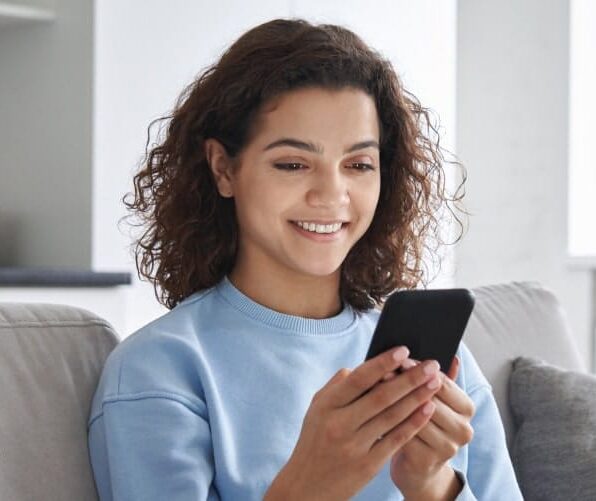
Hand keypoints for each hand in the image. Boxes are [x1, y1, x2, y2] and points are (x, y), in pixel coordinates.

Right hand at [264, 347, 442, 500]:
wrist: (306, 486)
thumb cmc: (315, 440)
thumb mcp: (317, 408)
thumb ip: (338, 385)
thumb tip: (364, 366)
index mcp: (326, 405)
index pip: (358, 379)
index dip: (382, 363)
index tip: (404, 350)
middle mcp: (340, 424)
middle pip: (381, 396)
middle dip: (409, 379)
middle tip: (431, 365)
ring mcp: (354, 446)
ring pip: (392, 417)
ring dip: (417, 398)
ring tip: (435, 383)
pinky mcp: (368, 465)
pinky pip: (396, 439)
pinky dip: (413, 423)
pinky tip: (428, 409)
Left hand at [387, 356, 475, 499]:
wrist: (420, 467)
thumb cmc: (424, 423)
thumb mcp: (435, 399)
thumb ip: (441, 378)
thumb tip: (451, 355)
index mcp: (467, 408)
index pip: (443, 382)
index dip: (419, 370)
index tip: (399, 358)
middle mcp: (463, 429)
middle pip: (429, 398)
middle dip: (403, 383)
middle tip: (382, 370)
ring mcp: (447, 447)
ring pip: (415, 416)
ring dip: (392, 400)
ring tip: (373, 387)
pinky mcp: (427, 461)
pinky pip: (403, 435)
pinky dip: (386, 420)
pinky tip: (372, 410)